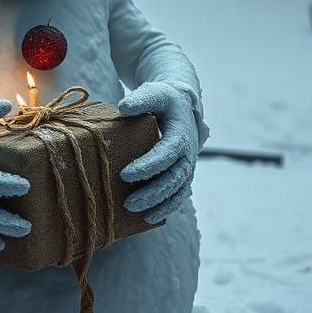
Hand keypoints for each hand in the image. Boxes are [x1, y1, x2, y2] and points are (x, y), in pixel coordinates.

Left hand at [118, 82, 197, 222]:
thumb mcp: (155, 93)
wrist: (182, 107)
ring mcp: (187, 167)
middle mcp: (188, 154)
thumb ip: (141, 99)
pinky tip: (148, 218)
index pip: (166, 154)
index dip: (148, 166)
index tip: (125, 174)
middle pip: (173, 179)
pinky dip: (166, 209)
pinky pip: (178, 197)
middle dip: (152, 193)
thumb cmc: (164, 101)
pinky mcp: (183, 176)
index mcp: (181, 134)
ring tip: (134, 212)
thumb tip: (123, 107)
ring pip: (177, 192)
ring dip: (158, 205)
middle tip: (127, 202)